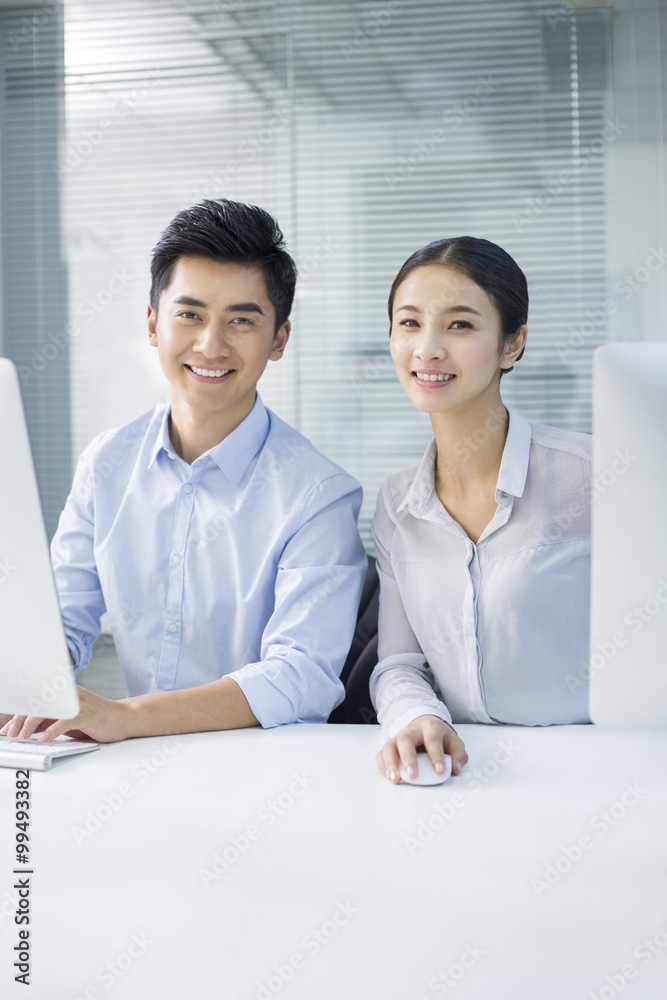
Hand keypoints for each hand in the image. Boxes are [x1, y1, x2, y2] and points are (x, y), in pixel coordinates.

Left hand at [0, 686, 132, 743]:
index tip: (5, 728)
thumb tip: (25, 728)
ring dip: (31, 724)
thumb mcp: (67, 718)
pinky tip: (45, 738)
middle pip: (37, 702)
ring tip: (23, 737)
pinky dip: (53, 730)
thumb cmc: (95, 718)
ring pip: (49, 709)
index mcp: (62, 693)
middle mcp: (68, 694)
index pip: (34, 699)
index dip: (16, 713)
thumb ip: (49, 719)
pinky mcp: (88, 714)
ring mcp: (78, 703)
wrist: (123, 718)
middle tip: (10, 734)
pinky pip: (66, 721)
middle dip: (19, 719)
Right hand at [376, 714, 467, 783]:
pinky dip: (383, 765)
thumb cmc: (440, 737)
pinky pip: (382, 753)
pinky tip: (389, 776)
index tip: (440, 771)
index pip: (432, 739)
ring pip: (390, 746)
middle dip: (408, 758)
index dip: (436, 755)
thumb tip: (455, 769)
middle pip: (406, 740)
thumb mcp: (454, 743)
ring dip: (391, 763)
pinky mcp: (391, 745)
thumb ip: (458, 756)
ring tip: (396, 779)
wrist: (426, 724)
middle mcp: (412, 730)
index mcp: (431, 727)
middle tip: (413, 775)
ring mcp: (399, 736)